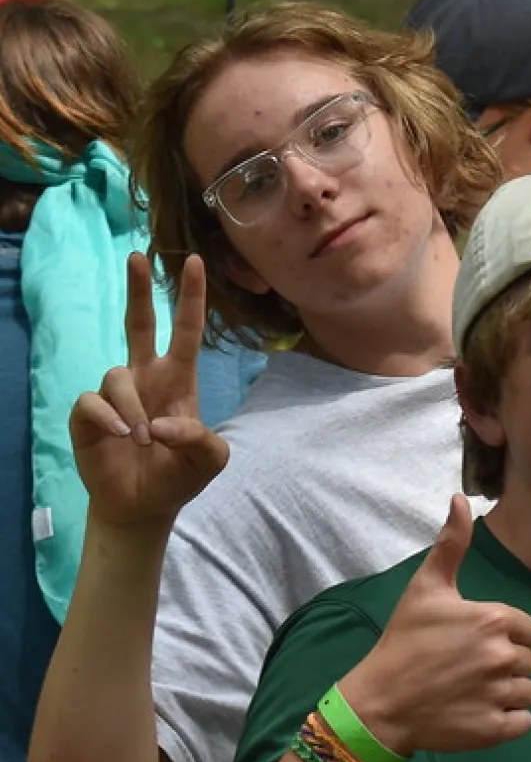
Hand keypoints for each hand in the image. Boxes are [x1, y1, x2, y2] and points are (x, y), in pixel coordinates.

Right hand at [69, 253, 229, 529]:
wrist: (143, 505)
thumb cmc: (178, 475)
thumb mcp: (209, 461)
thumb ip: (200, 441)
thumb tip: (162, 424)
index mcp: (179, 380)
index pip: (186, 331)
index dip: (191, 298)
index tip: (196, 262)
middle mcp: (146, 377)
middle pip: (139, 323)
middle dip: (138, 289)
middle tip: (138, 256)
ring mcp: (116, 394)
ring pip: (118, 375)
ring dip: (132, 407)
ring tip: (140, 439)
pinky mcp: (89, 413)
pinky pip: (94, 401)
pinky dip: (108, 417)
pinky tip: (120, 436)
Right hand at [339, 496, 530, 756]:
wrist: (380, 701)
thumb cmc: (405, 640)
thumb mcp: (426, 586)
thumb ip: (451, 543)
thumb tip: (460, 498)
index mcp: (495, 620)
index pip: (529, 629)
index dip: (506, 635)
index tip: (475, 641)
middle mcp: (504, 656)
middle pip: (528, 660)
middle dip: (505, 662)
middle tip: (467, 666)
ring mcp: (500, 694)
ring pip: (528, 691)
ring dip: (507, 691)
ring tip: (472, 690)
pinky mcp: (495, 730)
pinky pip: (524, 721)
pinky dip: (508, 719)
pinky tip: (479, 711)